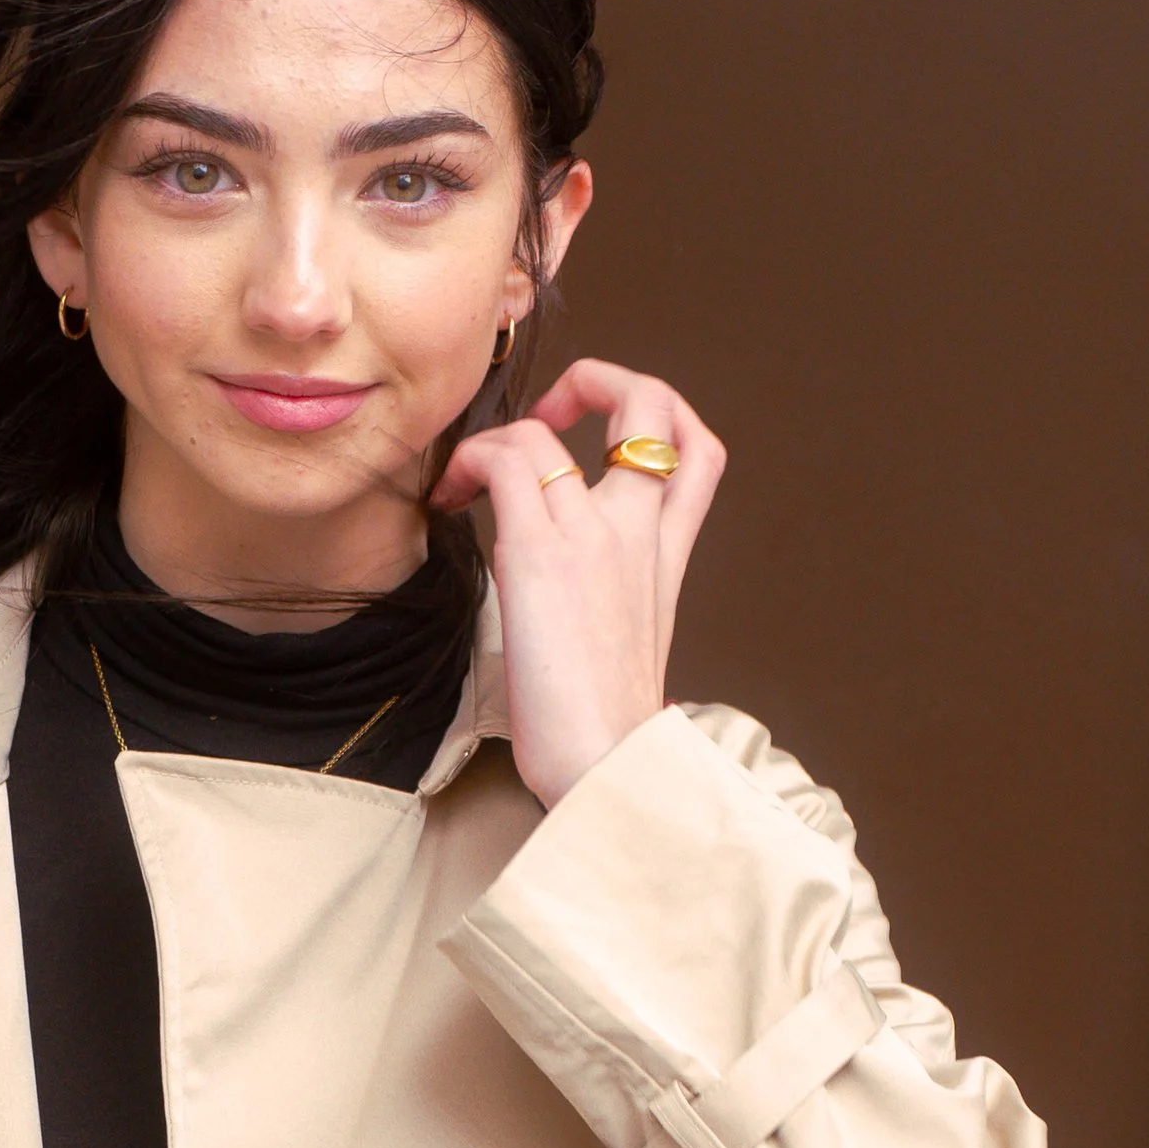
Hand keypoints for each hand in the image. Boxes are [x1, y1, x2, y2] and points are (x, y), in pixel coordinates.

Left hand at [434, 359, 726, 806]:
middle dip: (598, 379)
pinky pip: (504, 460)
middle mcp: (640, 531)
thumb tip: (549, 581)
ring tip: (469, 478)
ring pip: (548, 429)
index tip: (603, 434)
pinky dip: (469, 463)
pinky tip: (449, 501)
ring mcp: (593, 535)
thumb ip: (606, 595)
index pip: (699, 451)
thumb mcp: (624, 648)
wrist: (609, 768)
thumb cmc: (604, 729)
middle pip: (654, 403)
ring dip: (498, 434)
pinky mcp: (540, 553)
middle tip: (548, 414)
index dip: (659, 416)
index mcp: (667, 555)